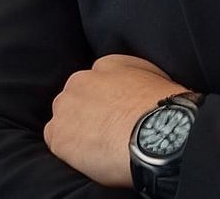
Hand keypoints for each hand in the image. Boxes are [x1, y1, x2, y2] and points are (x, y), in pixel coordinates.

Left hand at [44, 54, 190, 186]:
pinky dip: (67, 149)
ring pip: (64, 117)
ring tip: (96, 145)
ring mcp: (67, 106)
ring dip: (75, 129)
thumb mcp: (154, 78)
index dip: (104, 99)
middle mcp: (82, 80)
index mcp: (108, 64)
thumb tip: (137, 91)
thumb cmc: (163, 107)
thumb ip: (135, 79)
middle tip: (103, 130)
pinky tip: (87, 156)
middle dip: (86, 111)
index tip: (113, 112)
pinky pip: (56, 140)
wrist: (155, 131)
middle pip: (76, 96)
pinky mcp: (59, 134)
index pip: (97, 79)